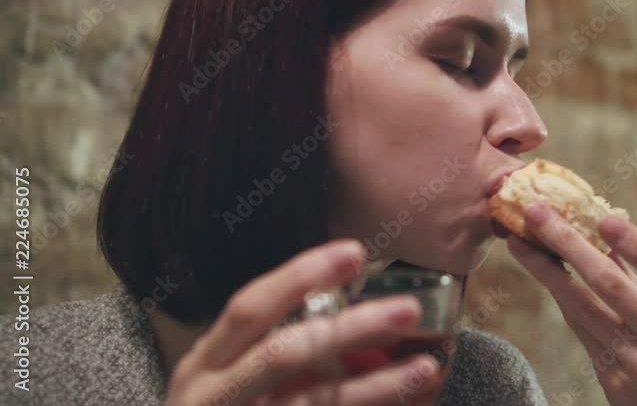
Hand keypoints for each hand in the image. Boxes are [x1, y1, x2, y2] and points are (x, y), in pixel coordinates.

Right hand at [164, 239, 443, 405]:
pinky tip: (411, 404)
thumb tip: (364, 313)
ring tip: (425, 369)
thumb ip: (282, 347)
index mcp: (207, 363)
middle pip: (285, 354)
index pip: (250, 307)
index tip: (354, 252)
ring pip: (314, 404)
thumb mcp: (229, 378)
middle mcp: (216, 395)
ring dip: (376, 388)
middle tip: (408, 309)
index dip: (299, 277)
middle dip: (350, 329)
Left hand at [507, 202, 636, 405]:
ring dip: (546, 270)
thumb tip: (605, 221)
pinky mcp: (613, 380)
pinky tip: (538, 270)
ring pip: (582, 308)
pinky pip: (578, 328)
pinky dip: (559, 294)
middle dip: (569, 245)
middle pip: (612, 287)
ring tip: (519, 240)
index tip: (606, 218)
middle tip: (536, 211)